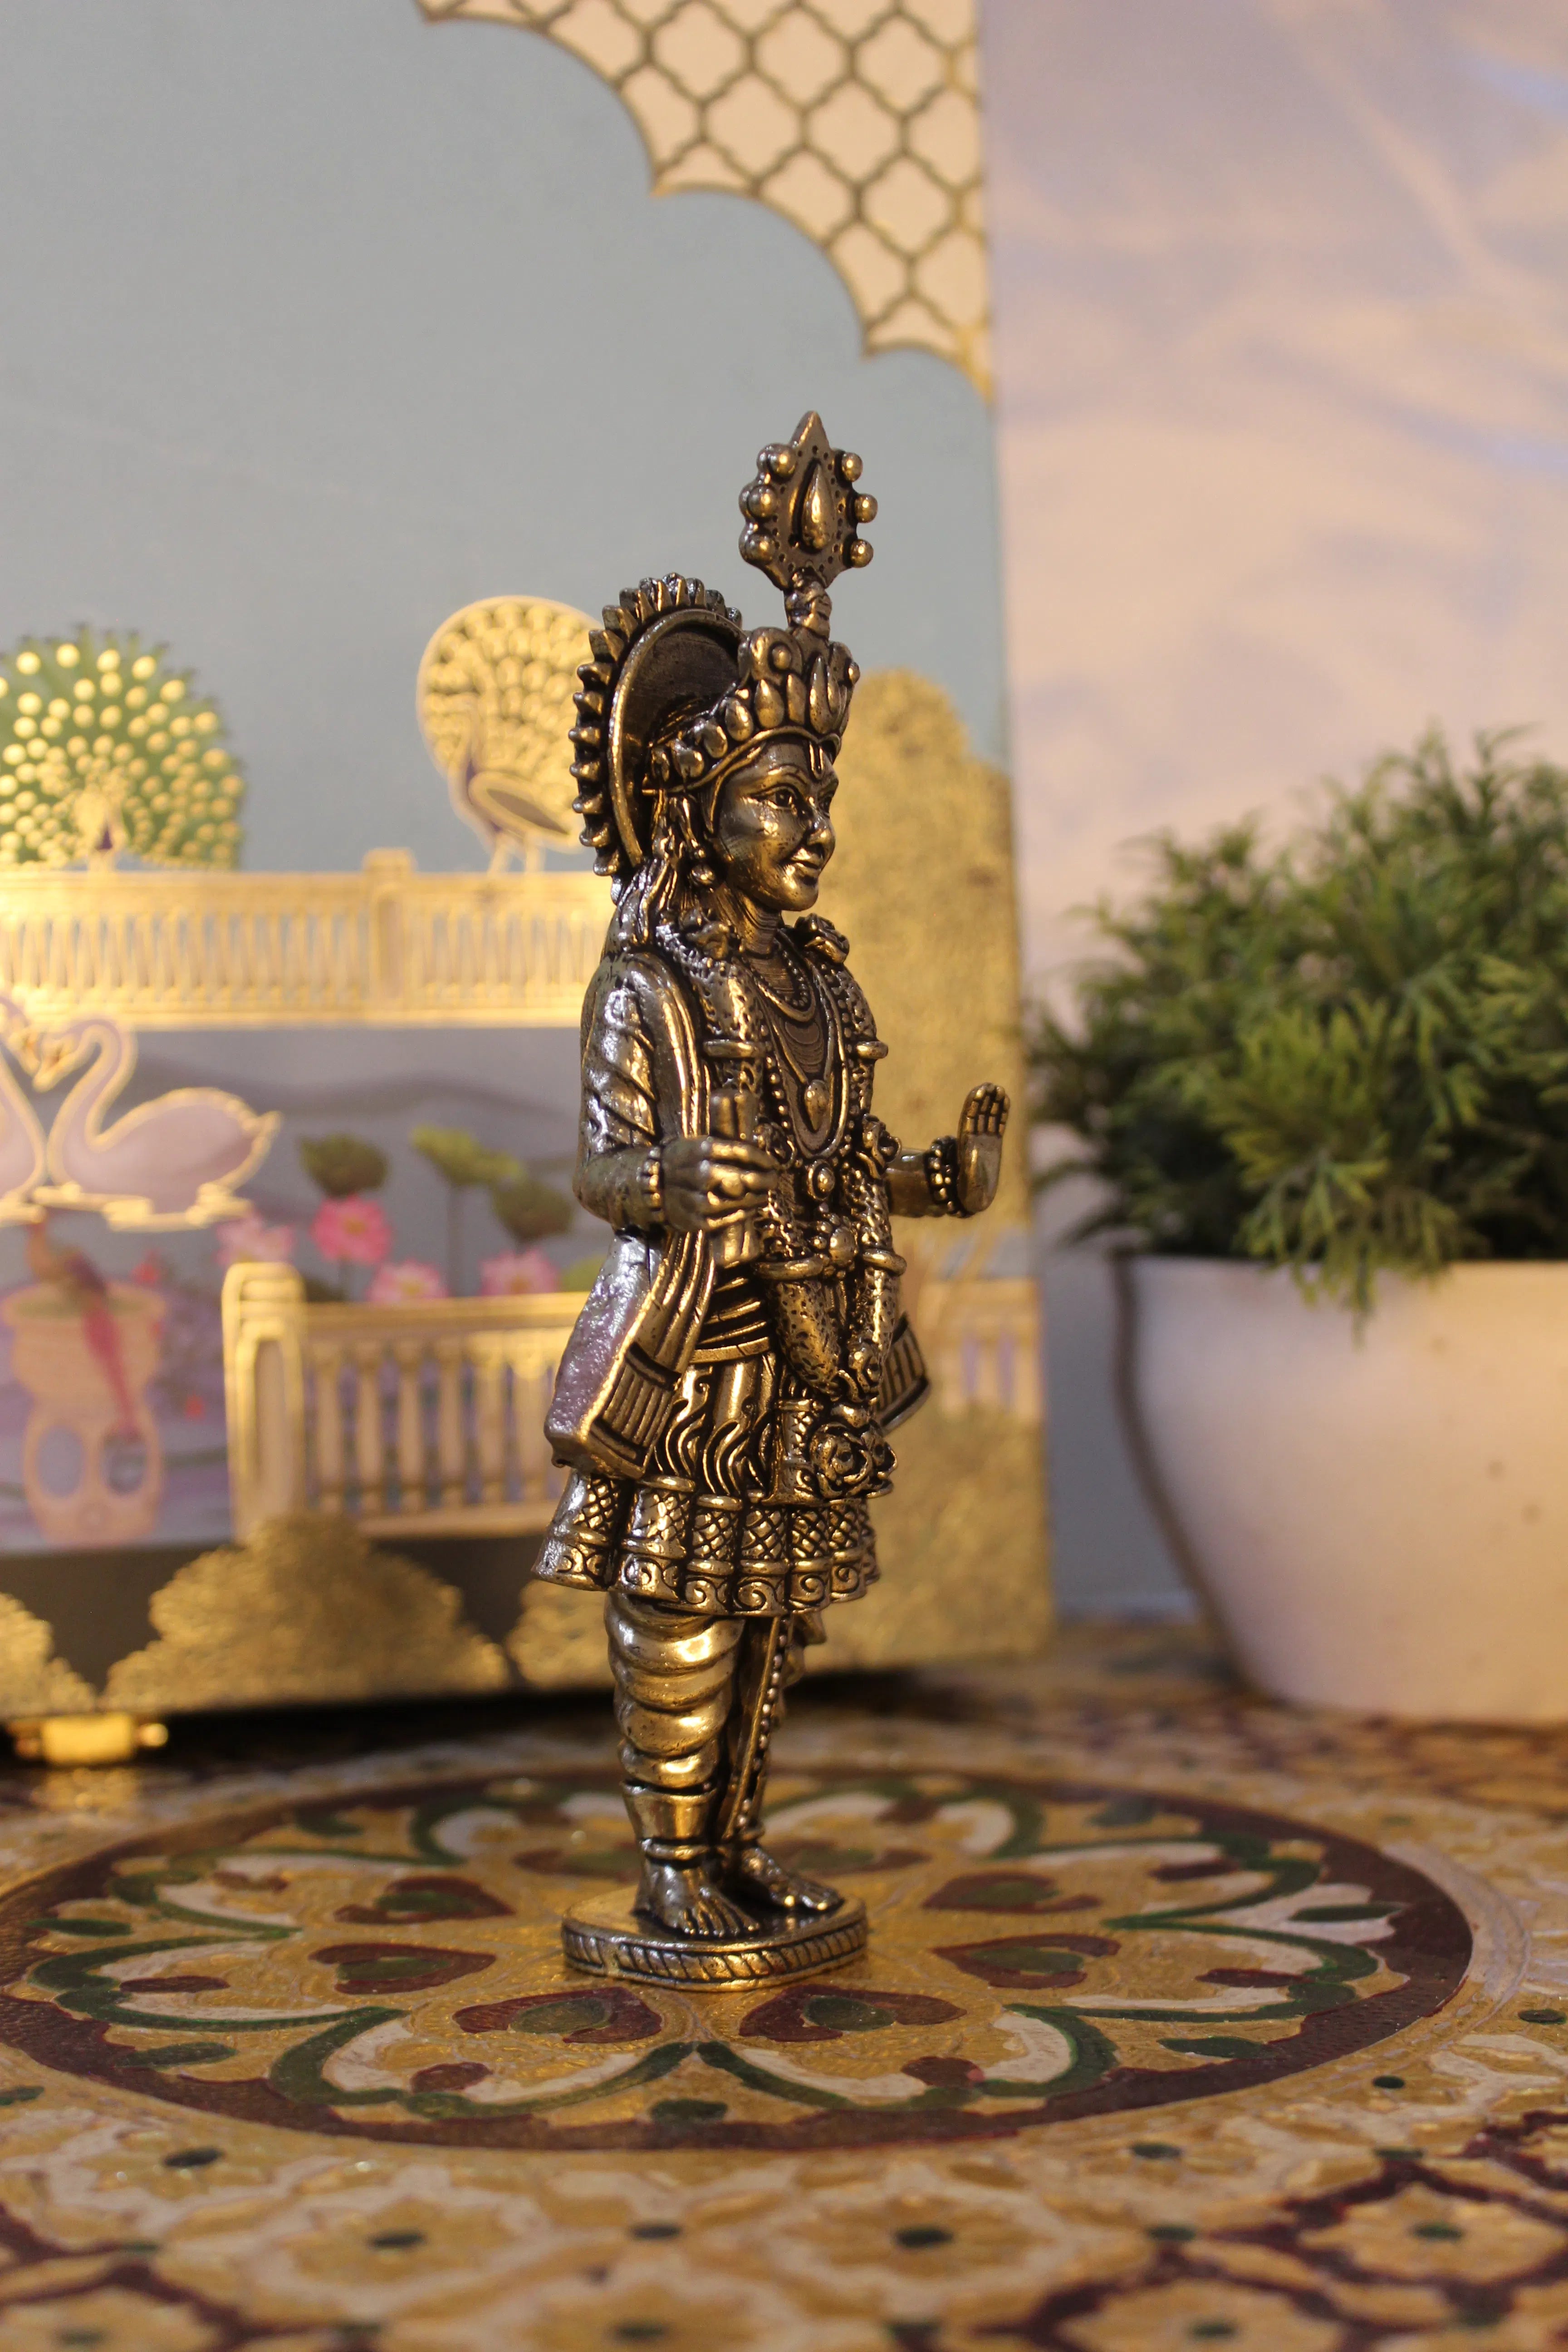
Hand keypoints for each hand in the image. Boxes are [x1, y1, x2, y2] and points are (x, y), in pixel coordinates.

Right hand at [660, 1135, 777, 1235]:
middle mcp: (699, 1172)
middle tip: (773, 1180)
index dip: (762, 1159)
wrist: (651, 1184)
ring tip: (764, 1196)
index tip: (772, 1164)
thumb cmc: (684, 1161)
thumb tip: (760, 1148)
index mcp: (703, 1148)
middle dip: (763, 1180)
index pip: (742, 1152)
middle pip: (741, 1178)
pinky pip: (725, 1219)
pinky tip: (751, 1208)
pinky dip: (741, 1214)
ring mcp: (695, 1197)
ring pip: (734, 1201)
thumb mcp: (700, 1145)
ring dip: (755, 1199)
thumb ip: (726, 1147)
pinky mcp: (694, 1219)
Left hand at [955, 1082, 1008, 1214]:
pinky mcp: (994, 1144)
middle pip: (978, 1114)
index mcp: (965, 1145)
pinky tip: (1004, 1100)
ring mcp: (984, 1140)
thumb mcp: (968, 1179)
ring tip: (997, 1088)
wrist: (975, 1198)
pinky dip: (1001, 1113)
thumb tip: (973, 1154)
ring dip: (992, 1102)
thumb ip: (971, 1167)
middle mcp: (974, 1140)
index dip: (973, 1105)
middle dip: (984, 1100)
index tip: (979, 1092)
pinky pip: (997, 1124)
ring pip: (987, 1117)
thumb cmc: (970, 1192)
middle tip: (990, 1085)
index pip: (969, 1119)